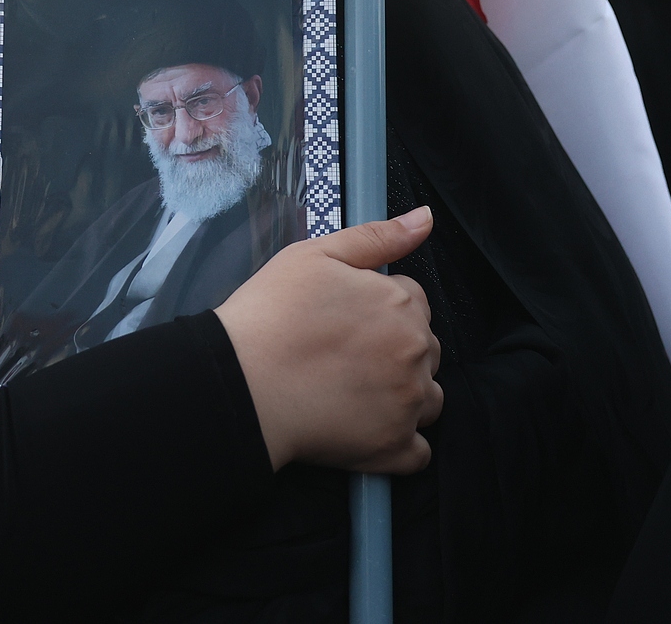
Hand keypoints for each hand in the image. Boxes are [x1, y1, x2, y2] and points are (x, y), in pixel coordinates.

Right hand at [215, 206, 442, 474]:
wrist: (242, 381)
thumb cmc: (271, 314)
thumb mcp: (316, 255)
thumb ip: (376, 236)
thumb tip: (425, 218)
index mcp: (401, 303)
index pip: (415, 302)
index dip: (380, 309)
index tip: (347, 321)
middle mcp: (415, 352)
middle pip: (425, 349)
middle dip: (396, 351)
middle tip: (345, 356)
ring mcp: (408, 404)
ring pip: (429, 399)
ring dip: (405, 396)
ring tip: (355, 393)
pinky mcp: (393, 448)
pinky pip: (418, 452)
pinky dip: (399, 444)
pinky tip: (365, 430)